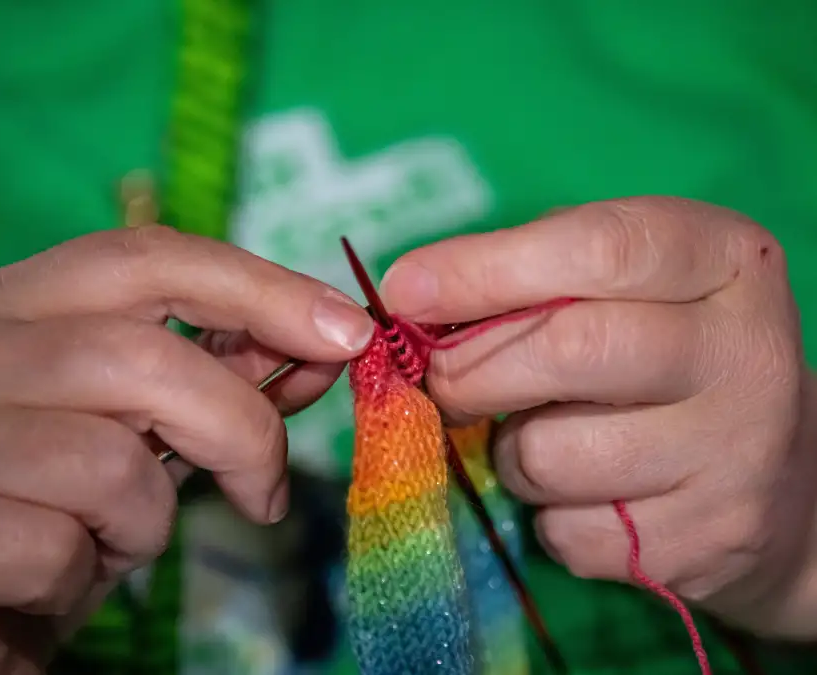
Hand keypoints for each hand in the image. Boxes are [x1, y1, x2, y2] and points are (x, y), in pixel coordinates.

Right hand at [0, 225, 372, 673]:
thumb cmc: (17, 492)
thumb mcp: (114, 424)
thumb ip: (203, 380)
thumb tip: (317, 350)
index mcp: (15, 305)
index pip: (152, 260)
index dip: (262, 287)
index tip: (348, 329)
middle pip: (147, 357)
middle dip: (239, 427)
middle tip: (265, 491)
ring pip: (110, 463)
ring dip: (144, 520)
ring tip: (106, 540)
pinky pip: (54, 549)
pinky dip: (78, 577)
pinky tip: (39, 581)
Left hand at [381, 197, 816, 638]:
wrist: (777, 476)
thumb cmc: (665, 354)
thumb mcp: (625, 285)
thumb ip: (533, 275)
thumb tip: (411, 294)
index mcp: (724, 261)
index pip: (596, 249)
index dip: (483, 269)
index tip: (404, 289)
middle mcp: (747, 352)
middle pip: (568, 351)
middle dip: (468, 370)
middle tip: (439, 378)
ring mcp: (738, 454)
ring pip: (549, 455)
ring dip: (508, 451)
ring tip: (541, 436)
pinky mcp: (710, 540)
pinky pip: (567, 532)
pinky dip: (545, 513)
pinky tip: (585, 492)